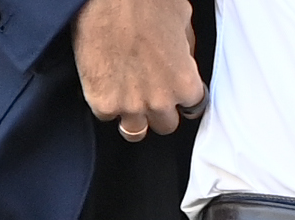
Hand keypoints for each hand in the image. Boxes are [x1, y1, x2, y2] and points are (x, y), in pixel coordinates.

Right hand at [71, 0, 203, 139]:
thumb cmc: (145, 0)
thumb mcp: (182, 21)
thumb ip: (186, 51)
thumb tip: (183, 58)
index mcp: (185, 84)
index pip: (193, 107)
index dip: (182, 96)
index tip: (174, 89)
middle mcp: (160, 102)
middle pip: (166, 125)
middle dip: (160, 110)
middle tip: (149, 90)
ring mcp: (130, 105)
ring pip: (135, 131)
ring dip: (133, 116)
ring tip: (127, 96)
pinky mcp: (101, 101)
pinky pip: (106, 115)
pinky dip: (105, 102)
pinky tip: (105, 83)